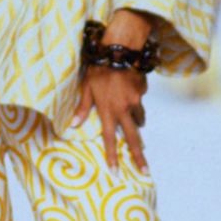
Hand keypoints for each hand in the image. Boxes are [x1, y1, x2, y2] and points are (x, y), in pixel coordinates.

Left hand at [70, 7, 154, 175]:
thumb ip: (82, 107)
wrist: (120, 49)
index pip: (109, 139)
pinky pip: (140, 100)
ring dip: (136, 123)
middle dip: (139, 157)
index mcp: (108, 110)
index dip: (112, 156)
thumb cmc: (98, 67)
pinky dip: (136, 99)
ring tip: (133, 121)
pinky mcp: (143, 92)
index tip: (116, 172)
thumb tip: (74, 125)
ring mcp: (136, 101)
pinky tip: (128, 87)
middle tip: (145, 171)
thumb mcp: (86, 87)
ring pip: (139, 119)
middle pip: (133, 139)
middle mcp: (124, 109)